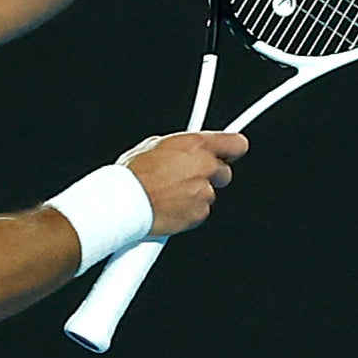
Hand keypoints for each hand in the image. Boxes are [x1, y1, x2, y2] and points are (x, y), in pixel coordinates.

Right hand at [131, 127, 248, 234]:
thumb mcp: (153, 146)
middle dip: (209, 176)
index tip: (230, 152)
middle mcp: (204, 167)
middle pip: (224, 173)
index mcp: (196, 145)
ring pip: (209, 194)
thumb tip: (183, 149)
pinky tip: (169, 207)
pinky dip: (188, 212)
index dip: (232, 149)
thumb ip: (179, 148)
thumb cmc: (131, 175)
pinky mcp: (199, 214)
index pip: (236, 144)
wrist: (122, 203)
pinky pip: (200, 212)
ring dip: (195, 195)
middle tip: (187, 178)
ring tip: (169, 195)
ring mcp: (203, 192)